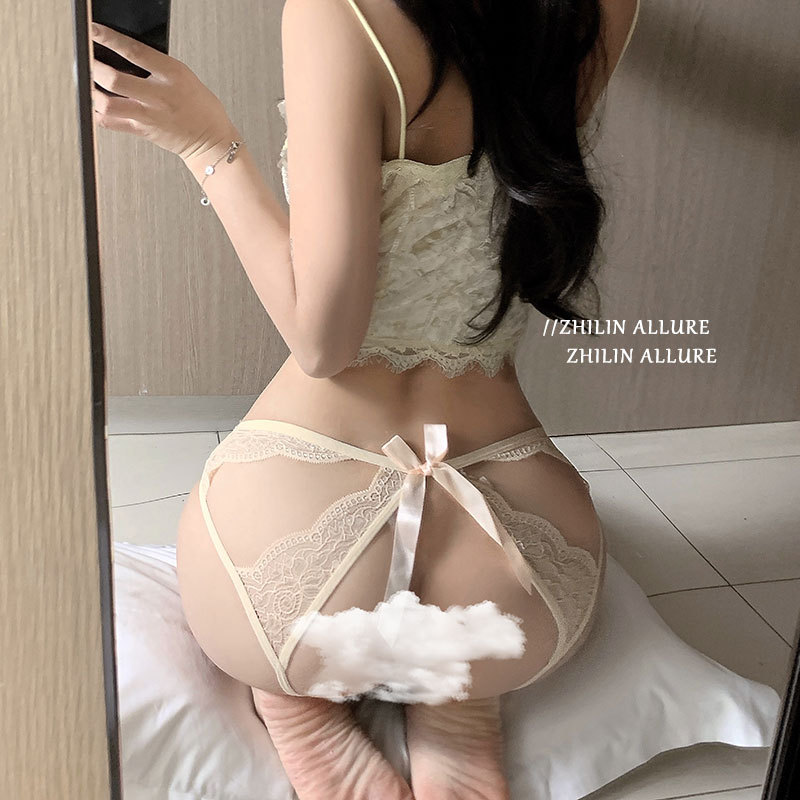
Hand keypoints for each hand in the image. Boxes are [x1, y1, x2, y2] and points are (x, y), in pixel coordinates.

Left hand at [90, 22, 235, 160]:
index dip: (109, 38)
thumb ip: (156, 66)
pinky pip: (111, 124)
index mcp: (172, 75)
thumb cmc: (201, 109)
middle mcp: (158, 96)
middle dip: (93, 66)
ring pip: (108, 104)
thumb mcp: (185, 77)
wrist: (211, 140)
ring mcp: (149, 115)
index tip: (94, 31)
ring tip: (89, 83)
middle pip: (114, 79)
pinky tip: (95, 105)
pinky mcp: (143, 131)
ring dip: (91, 92)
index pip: (134, 51)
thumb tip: (126, 55)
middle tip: (87, 60)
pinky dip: (97, 113)